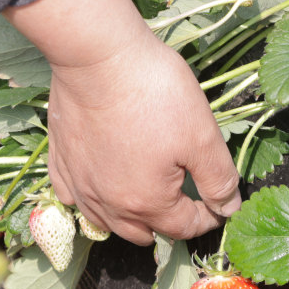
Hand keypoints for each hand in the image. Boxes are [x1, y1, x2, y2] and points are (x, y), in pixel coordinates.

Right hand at [4, 0, 240, 244]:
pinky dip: (89, 200)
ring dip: (128, 220)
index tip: (219, 206)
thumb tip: (229, 208)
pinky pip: (72, 196)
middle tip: (184, 206)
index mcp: (148, 203)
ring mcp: (80, 184)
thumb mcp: (202, 136)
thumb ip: (218, 179)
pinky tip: (97, 188)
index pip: (184, 227)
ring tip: (144, 206)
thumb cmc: (154, 93)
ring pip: (105, 221)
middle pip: (144, 232)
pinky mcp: (60, 161)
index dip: (208, 218)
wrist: (96, 56)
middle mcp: (109, 204)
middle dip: (168, 225)